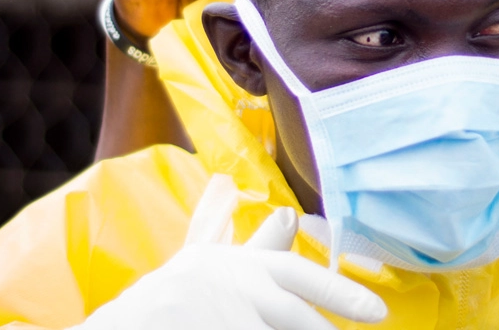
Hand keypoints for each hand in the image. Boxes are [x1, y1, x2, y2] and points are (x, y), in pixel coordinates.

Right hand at [73, 175, 386, 329]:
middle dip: (328, 324)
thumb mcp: (192, 258)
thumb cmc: (163, 295)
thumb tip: (223, 183)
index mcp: (237, 267)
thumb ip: (216, 224)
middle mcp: (235, 292)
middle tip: (363, 329)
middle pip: (295, 316)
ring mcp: (224, 320)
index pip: (295, 274)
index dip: (339, 292)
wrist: (120, 329)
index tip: (378, 310)